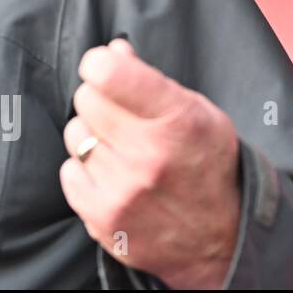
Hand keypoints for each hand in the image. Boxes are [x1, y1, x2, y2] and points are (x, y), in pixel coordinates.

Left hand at [59, 38, 240, 288]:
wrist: (223, 242)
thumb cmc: (207, 166)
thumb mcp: (199, 113)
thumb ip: (152, 79)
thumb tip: (112, 50)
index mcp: (178, 121)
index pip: (108, 74)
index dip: (99, 65)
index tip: (104, 70)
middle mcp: (150, 155)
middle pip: (85, 100)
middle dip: (100, 102)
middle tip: (123, 120)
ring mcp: (124, 189)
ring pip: (75, 135)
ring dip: (92, 139)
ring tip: (123, 153)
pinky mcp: (104, 217)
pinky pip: (69, 171)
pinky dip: (85, 173)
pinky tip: (114, 179)